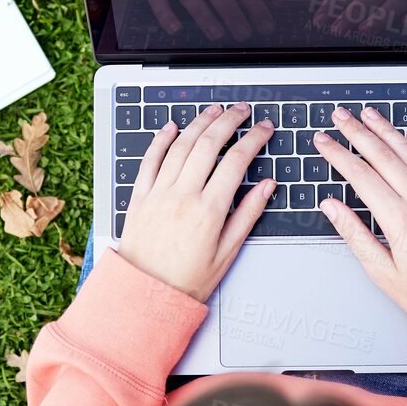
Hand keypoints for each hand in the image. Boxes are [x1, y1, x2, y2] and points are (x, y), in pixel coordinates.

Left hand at [117, 103, 275, 299]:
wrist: (145, 294)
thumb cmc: (187, 280)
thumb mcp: (227, 252)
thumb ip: (248, 214)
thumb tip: (266, 187)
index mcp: (209, 210)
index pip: (237, 161)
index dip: (254, 139)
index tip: (264, 129)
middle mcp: (183, 195)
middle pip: (209, 144)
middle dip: (229, 120)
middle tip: (242, 111)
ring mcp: (159, 193)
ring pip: (180, 145)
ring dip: (199, 123)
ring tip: (214, 111)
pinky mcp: (140, 196)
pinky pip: (150, 159)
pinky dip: (161, 139)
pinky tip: (171, 127)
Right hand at [312, 106, 406, 329]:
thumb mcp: (382, 273)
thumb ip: (355, 235)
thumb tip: (332, 207)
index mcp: (399, 219)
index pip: (360, 175)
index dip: (338, 154)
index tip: (323, 141)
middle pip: (383, 156)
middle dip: (358, 132)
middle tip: (341, 116)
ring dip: (388, 130)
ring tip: (370, 115)